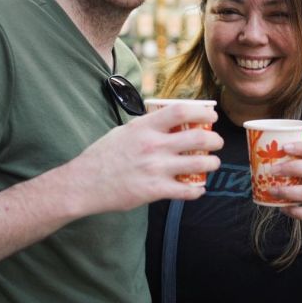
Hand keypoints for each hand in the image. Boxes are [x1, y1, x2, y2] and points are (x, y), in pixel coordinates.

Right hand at [64, 103, 222, 213]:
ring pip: (199, 164)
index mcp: (144, 127)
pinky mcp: (155, 190)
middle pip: (197, 138)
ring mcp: (155, 169)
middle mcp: (153, 146)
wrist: (84, 183)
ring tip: (213, 163)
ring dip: (212, 164)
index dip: (202, 112)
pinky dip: (198, 190)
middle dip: (215, 140)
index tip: (211, 117)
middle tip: (217, 142)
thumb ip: (147, 127)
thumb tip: (168, 121)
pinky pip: (187, 191)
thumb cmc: (102, 156)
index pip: (181, 111)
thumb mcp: (123, 131)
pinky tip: (199, 189)